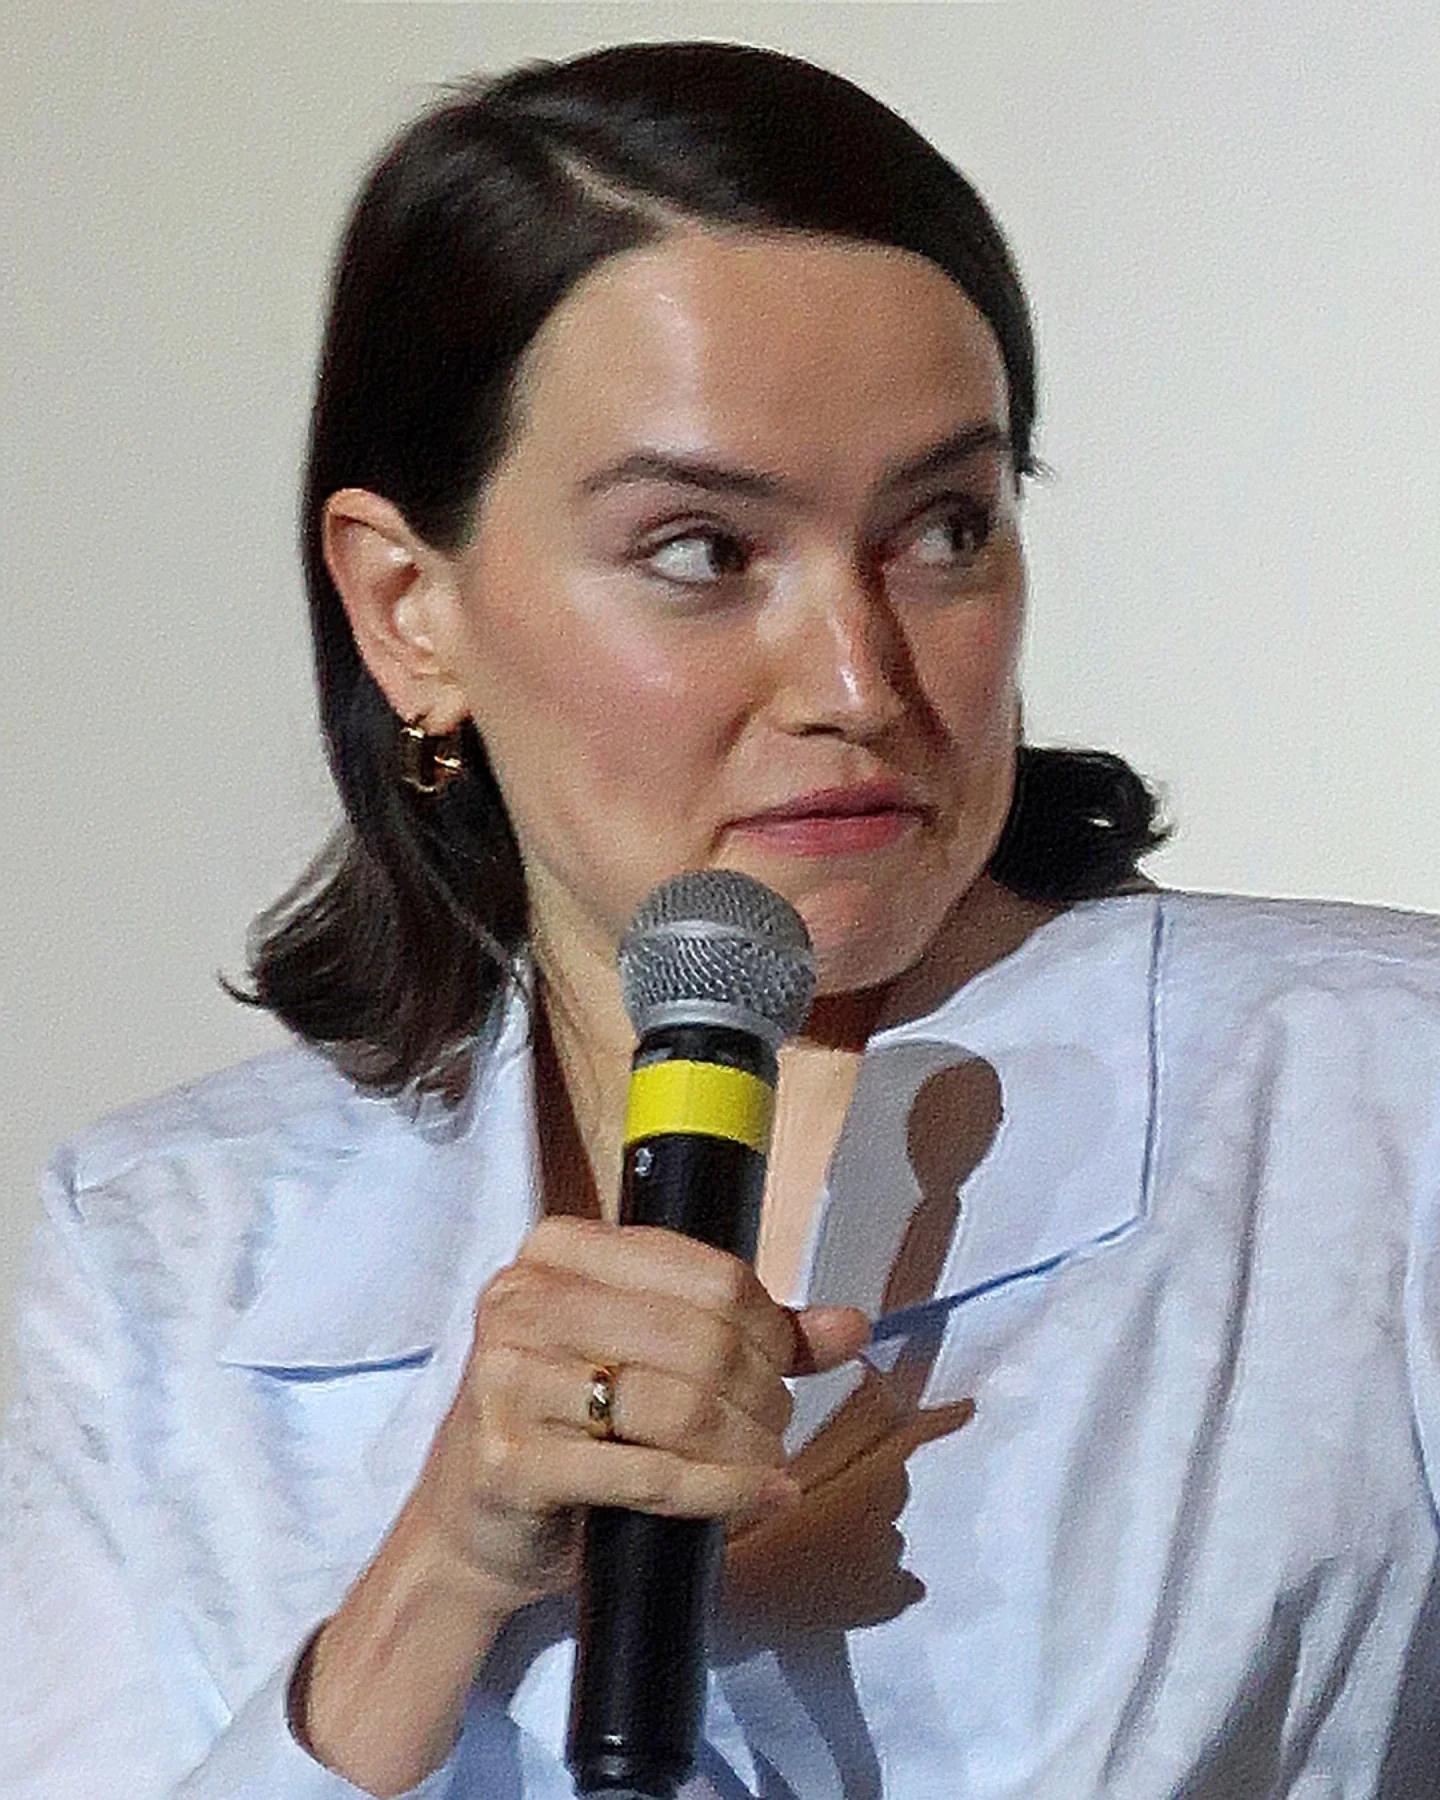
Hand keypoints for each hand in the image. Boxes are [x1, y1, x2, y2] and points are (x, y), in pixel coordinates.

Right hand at [404, 1214, 871, 1609]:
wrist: (472, 1523)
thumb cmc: (569, 1424)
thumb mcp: (647, 1356)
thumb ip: (747, 1332)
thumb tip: (852, 1327)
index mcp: (560, 1249)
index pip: (709, 1273)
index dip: (770, 1325)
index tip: (787, 1365)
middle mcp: (523, 1299)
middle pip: (701, 1338)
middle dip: (763, 1391)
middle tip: (777, 1426)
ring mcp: (508, 1378)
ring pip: (679, 1406)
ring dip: (748, 1444)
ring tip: (767, 1462)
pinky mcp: (511, 1459)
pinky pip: (649, 1473)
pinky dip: (722, 1491)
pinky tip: (759, 1497)